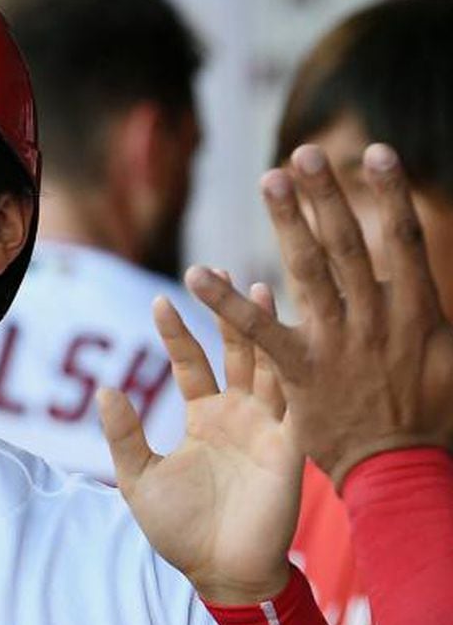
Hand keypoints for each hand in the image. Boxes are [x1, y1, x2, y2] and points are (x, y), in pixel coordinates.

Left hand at [99, 296, 299, 604]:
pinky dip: (297, 370)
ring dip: (266, 329)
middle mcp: (239, 414)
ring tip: (259, 287)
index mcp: (204, 418)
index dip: (176, 333)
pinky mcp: (292, 446)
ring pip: (271, 365)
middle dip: (227, 312)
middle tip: (217, 269)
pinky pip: (296, 402)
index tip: (160, 300)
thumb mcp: (140, 478)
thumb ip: (124, 435)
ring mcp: (269, 427)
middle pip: (236, 351)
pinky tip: (295, 338)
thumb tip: (106, 389)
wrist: (221, 573)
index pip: (191, 363)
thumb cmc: (180, 531)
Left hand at [187, 144, 452, 487]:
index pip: (402, 242)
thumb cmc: (431, 418)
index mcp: (418, 313)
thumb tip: (436, 279)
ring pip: (310, 271)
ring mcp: (337, 344)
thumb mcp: (451, 361)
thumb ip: (441, 320)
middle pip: (349, 246)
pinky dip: (226, 302)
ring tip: (271, 178)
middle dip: (329, 196)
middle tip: (308, 152)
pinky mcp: (300, 372)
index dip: (389, 197)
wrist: (400, 472)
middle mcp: (378, 320)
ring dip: (289, 222)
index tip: (377, 153)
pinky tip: (196, 274)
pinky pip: (258, 331)